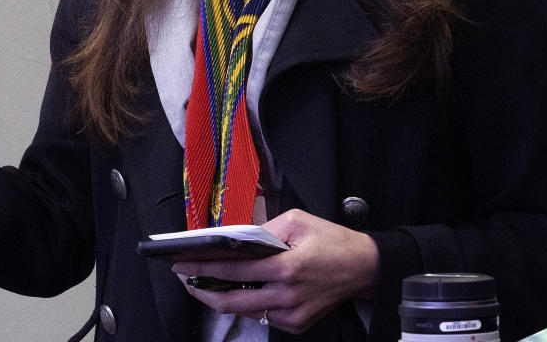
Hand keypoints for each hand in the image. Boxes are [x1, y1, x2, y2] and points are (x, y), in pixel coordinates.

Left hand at [172, 209, 378, 333]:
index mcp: (286, 268)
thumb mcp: (297, 221)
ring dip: (221, 297)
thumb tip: (234, 239)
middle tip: (184, 279)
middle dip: (202, 289)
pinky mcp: (297, 324)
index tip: (181, 265)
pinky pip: (262, 316)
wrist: (365, 268)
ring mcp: (292, 315)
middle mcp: (287, 296)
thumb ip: (263, 230)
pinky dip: (246, 303)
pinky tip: (238, 290)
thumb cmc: (332, 241)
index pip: (233, 270)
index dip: (202, 268)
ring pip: (244, 311)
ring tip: (204, 282)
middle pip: (231, 301)